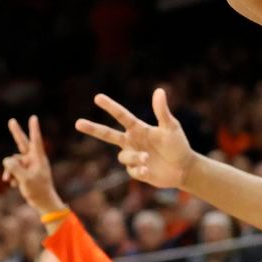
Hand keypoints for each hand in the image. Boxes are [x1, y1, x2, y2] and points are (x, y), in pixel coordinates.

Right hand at [2, 116, 63, 214]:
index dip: (33, 129)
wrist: (43, 202)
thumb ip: (15, 168)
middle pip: (22, 143)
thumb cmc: (38, 190)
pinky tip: (13, 185)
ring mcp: (28, 165)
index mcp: (38, 158)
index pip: (35, 140)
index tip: (34, 118)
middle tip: (11, 120)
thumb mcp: (25, 179)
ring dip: (9, 171)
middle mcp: (33, 159)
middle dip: (16, 133)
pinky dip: (11, 176)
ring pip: (13, 162)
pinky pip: (13, 169)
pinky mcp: (24, 172)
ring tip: (10, 181)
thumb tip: (6, 159)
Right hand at [76, 89, 195, 189]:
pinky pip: (132, 170)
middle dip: (93, 128)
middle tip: (77, 122)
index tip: (97, 97)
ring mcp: (133, 156)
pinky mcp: (136, 171)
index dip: (110, 106)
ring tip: (148, 158)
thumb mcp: (171, 127)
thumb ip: (162, 111)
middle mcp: (132, 141)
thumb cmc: (178, 144)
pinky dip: (139, 170)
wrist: (184, 168)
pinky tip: (149, 170)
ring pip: (123, 156)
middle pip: (107, 134)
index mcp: (138, 129)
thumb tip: (159, 90)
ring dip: (134, 157)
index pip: (121, 116)